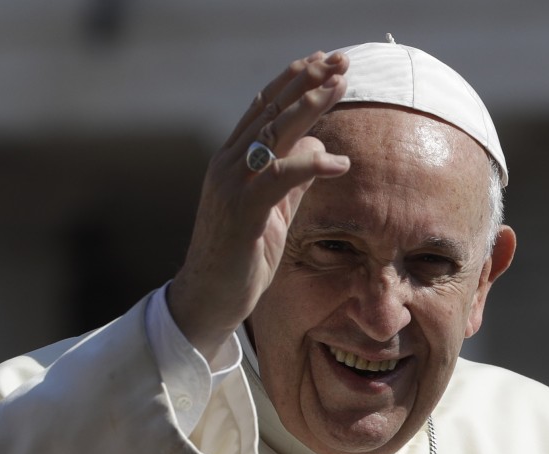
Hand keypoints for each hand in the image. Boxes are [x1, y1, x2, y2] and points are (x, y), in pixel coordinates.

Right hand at [168, 51, 350, 360]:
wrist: (208, 298)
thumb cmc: (241, 258)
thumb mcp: (274, 212)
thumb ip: (294, 179)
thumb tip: (319, 145)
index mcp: (233, 161)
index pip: (265, 109)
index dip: (295, 82)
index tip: (326, 61)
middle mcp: (227, 165)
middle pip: (270, 110)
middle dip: (307, 81)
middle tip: (339, 59)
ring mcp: (231, 185)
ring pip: (272, 133)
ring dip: (309, 106)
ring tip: (340, 84)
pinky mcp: (241, 211)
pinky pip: (279, 178)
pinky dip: (310, 166)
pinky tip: (340, 164)